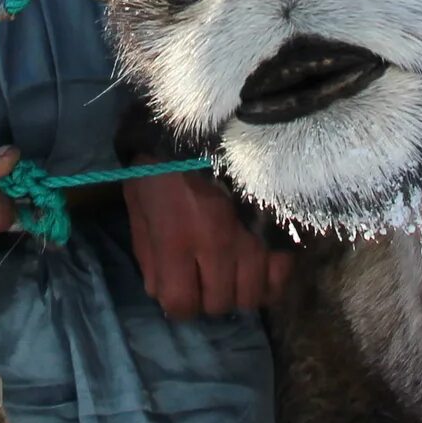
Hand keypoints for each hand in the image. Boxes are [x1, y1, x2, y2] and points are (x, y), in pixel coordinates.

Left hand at [126, 169, 291, 320]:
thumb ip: (147, 251)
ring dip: (240, 290)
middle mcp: (218, 245)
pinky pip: (281, 278)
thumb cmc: (166, 158)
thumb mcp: (140, 200)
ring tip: (233, 270)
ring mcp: (254, 237)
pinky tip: (258, 265)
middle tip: (206, 276)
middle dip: (209, 296)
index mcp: (177, 237)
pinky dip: (269, 279)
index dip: (179, 304)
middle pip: (220, 304)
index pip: (182, 305)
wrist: (209, 117)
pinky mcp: (280, 227)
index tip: (180, 290)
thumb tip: (159, 292)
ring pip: (252, 296)